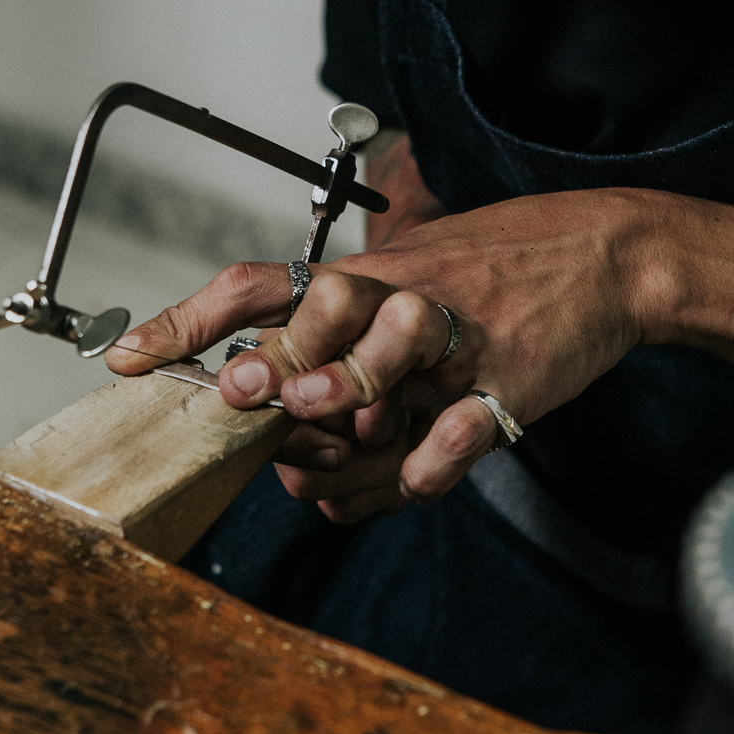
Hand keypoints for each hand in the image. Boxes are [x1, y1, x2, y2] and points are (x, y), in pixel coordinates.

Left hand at [105, 187, 663, 520]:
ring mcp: (458, 331)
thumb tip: (297, 471)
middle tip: (245, 398)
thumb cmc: (496, 284)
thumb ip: (351, 384)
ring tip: (323, 425)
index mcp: (365, 276)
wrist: (607, 256)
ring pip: (391, 344)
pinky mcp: (512, 375)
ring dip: (346, 387)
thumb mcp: (410, 307)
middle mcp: (400, 293)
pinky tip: (418, 477)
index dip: (188, 319)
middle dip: (273, 358)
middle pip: (319, 304)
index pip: (259, 283)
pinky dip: (432, 463)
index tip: (125, 359)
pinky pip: (463, 427)